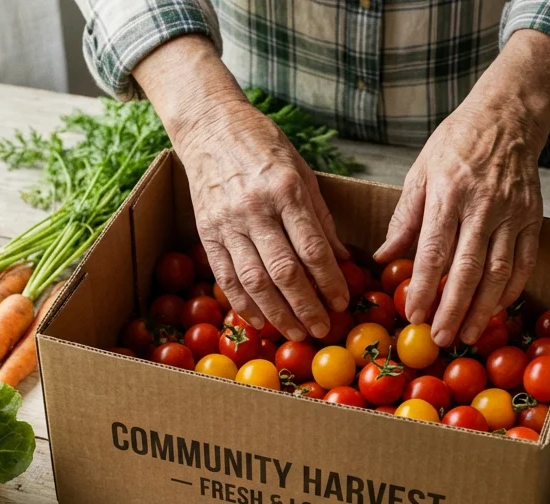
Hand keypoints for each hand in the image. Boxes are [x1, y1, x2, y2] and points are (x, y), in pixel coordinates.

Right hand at [134, 36, 347, 340]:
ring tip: (296, 333)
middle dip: (306, 307)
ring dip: (277, 314)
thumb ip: (320, 217)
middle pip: (284, 271)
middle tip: (323, 328)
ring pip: (254, 281)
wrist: (210, 126)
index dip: (330, 281)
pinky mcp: (206, 231)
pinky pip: (226, 276)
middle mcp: (256, 208)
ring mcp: (227, 222)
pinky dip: (243, 303)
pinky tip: (259, 320)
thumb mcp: (302, 172)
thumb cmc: (263, 145)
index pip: (313, 248)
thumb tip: (342, 258)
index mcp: (286, 190)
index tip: (343, 302)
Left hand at [374, 31, 549, 346]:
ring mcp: (512, 214)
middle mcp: (483, 207)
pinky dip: (512, 289)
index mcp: (448, 194)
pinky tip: (498, 308)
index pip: (434, 251)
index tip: (414, 315)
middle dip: (453, 308)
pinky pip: (524, 261)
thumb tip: (384, 257)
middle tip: (441, 338)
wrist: (508, 116)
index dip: (425, 287)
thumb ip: (404, 217)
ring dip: (484, 308)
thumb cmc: (456, 142)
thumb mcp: (420, 172)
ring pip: (499, 271)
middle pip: (468, 269)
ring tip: (468, 333)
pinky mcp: (533, 218)